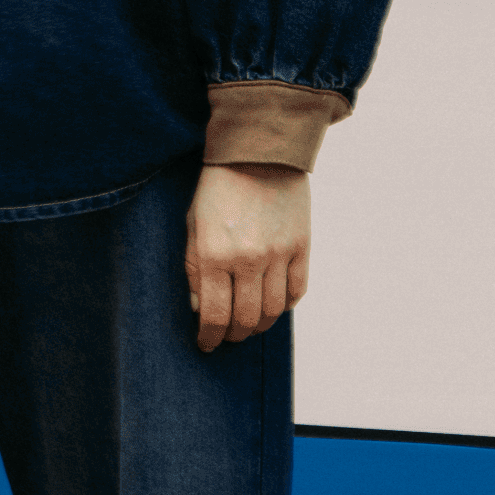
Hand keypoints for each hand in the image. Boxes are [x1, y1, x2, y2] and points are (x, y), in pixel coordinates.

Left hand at [186, 162, 309, 350]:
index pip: (215, 314)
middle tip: (227, 336)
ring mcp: (279, 254)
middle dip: (234, 334)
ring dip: (260, 326)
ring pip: (274, 311)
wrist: (258, 151)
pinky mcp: (301, 245)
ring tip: (249, 325)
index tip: (207, 344)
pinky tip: (273, 304)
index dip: (210, 337)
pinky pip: (297, 290)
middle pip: (246, 319)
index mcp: (215, 254)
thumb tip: (200, 307)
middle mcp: (249, 259)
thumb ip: (194, 268)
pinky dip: (285, 304)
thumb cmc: (218, 187)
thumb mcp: (193, 224)